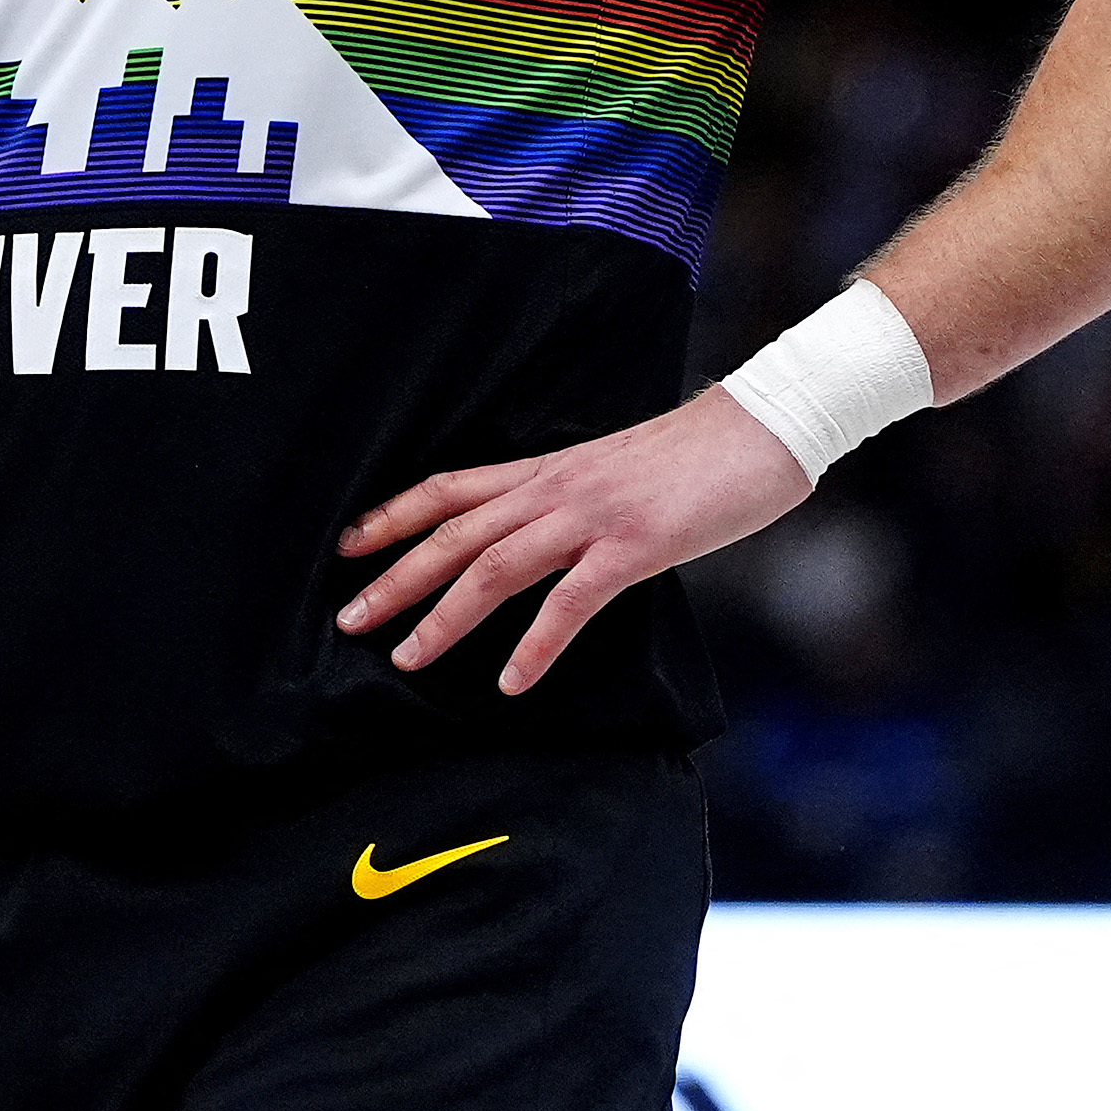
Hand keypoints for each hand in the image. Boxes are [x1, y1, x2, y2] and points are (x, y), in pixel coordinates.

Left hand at [334, 388, 811, 694]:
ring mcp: (591, 517)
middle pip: (455, 534)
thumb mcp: (614, 471)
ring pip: (494, 568)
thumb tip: (540, 536)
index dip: (393, 516)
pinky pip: (570, 603)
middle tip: (349, 619)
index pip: (450, 488)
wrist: (762, 427)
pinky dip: (535, 646)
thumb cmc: (694, 456)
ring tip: (406, 659)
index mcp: (549, 469)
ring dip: (444, 616)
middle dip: (396, 577)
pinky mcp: (632, 546)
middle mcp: (555, 489)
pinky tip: (512, 682)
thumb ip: (571, 501)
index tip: (348, 547)